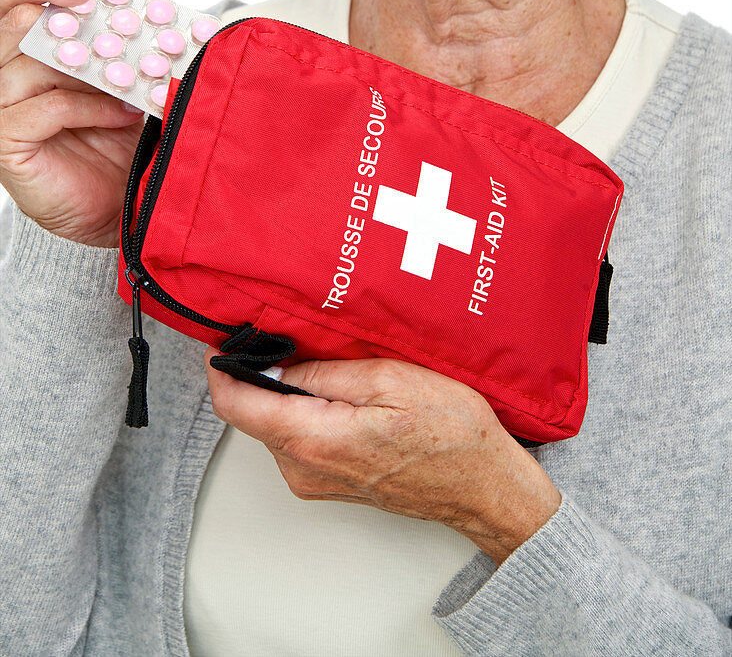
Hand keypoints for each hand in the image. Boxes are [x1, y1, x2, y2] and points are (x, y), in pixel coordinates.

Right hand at [0, 0, 163, 246]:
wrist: (127, 198)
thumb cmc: (119, 127)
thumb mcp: (128, 58)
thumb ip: (128, 5)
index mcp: (22, 39)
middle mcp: (1, 67)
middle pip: (14, 20)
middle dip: (65, 14)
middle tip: (108, 12)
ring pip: (31, 62)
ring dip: (91, 67)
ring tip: (133, 77)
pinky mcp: (6, 142)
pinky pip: (44, 108)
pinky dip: (89, 105)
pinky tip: (122, 111)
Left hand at [205, 352, 561, 566]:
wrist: (483, 487)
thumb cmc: (450, 433)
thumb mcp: (389, 378)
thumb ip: (323, 373)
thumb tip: (274, 366)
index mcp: (312, 441)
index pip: (234, 405)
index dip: (222, 367)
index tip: (223, 339)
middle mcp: (302, 470)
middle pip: (252, 413)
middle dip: (262, 374)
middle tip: (291, 338)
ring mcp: (314, 482)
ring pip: (276, 425)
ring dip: (289, 392)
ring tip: (331, 364)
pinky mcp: (327, 483)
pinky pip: (298, 438)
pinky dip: (306, 411)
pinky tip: (341, 392)